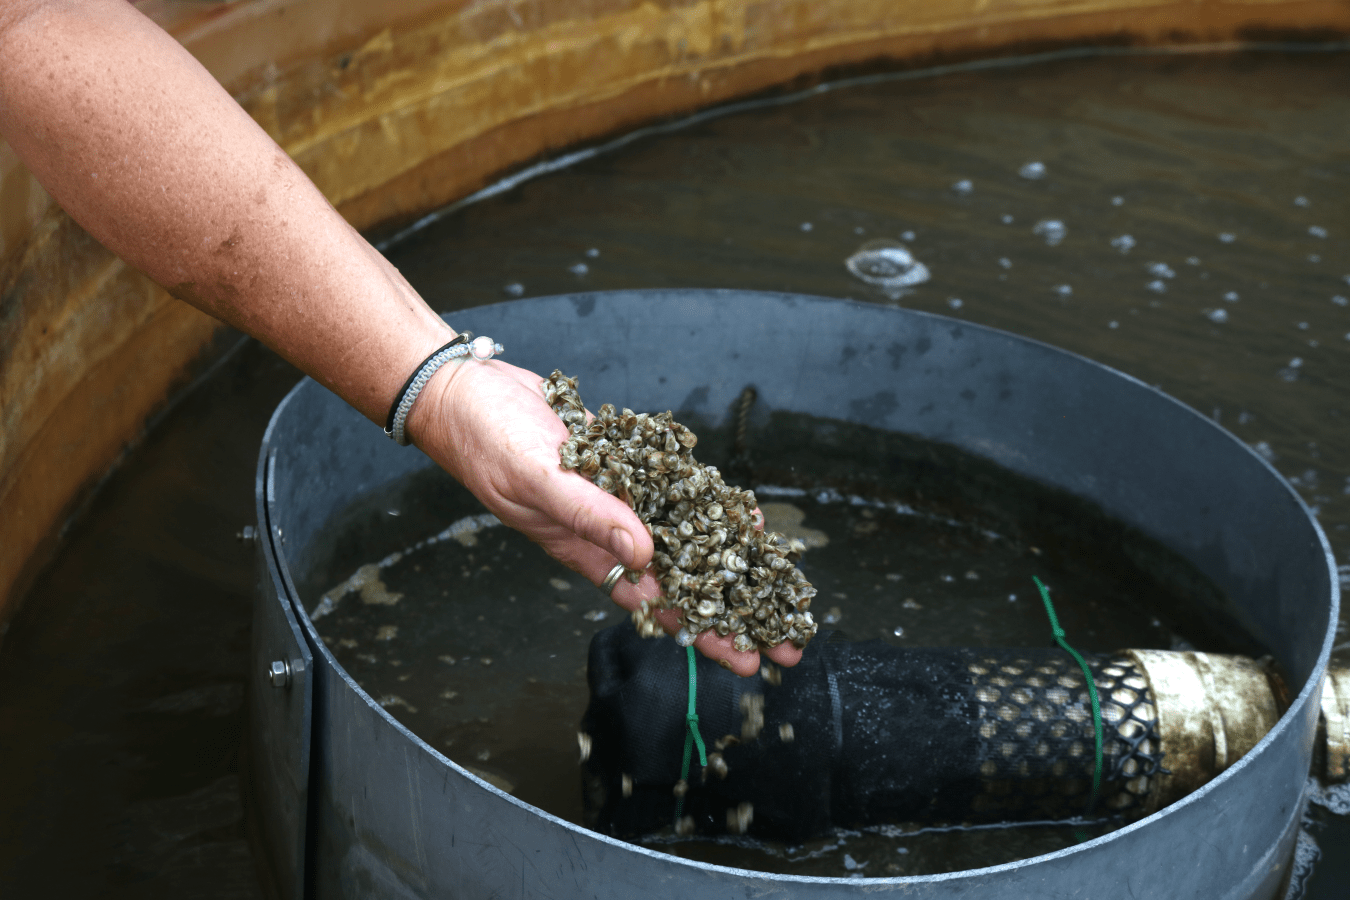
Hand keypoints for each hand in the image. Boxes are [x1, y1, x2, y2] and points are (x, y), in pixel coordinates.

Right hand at [407, 356, 802, 675]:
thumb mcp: (539, 479)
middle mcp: (609, 529)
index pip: (659, 601)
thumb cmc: (485, 442)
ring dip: (727, 553)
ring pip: (683, 532)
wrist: (463, 392)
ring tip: (775, 576)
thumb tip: (645, 552)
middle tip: (787, 636)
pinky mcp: (621, 460)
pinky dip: (703, 497)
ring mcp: (617, 494)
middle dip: (734, 607)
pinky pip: (671, 486)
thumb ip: (591, 515)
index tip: (748, 658)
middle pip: (684, 577)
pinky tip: (734, 507)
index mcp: (586, 549)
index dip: (704, 631)